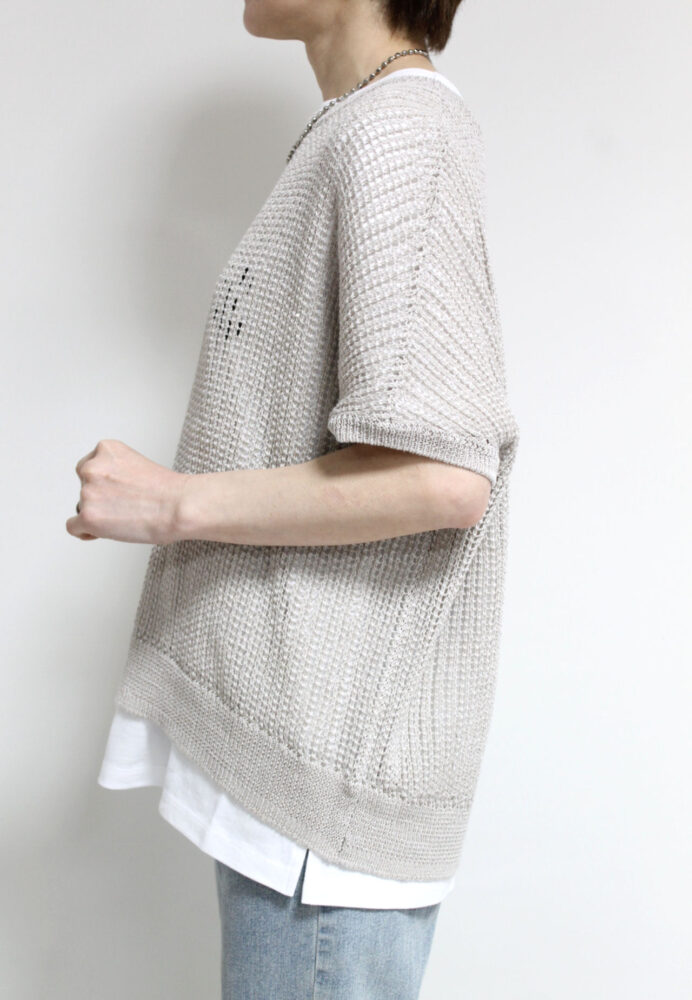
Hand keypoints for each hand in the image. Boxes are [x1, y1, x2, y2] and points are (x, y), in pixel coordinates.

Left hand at [65, 439, 189, 543]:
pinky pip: (73, 527)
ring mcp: (88, 492)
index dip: (103, 483)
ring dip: (98, 515)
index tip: (118, 492)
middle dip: (99, 498)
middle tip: (123, 507)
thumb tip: (105, 495)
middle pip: (83, 487)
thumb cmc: (169, 491)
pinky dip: (86, 532)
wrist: (180, 507)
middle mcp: (92, 467)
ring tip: (126, 518)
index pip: (89, 467)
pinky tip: (102, 532)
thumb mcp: (138, 466)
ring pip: (81, 507)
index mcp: (106, 449)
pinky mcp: (88, 516)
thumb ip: (115, 473)